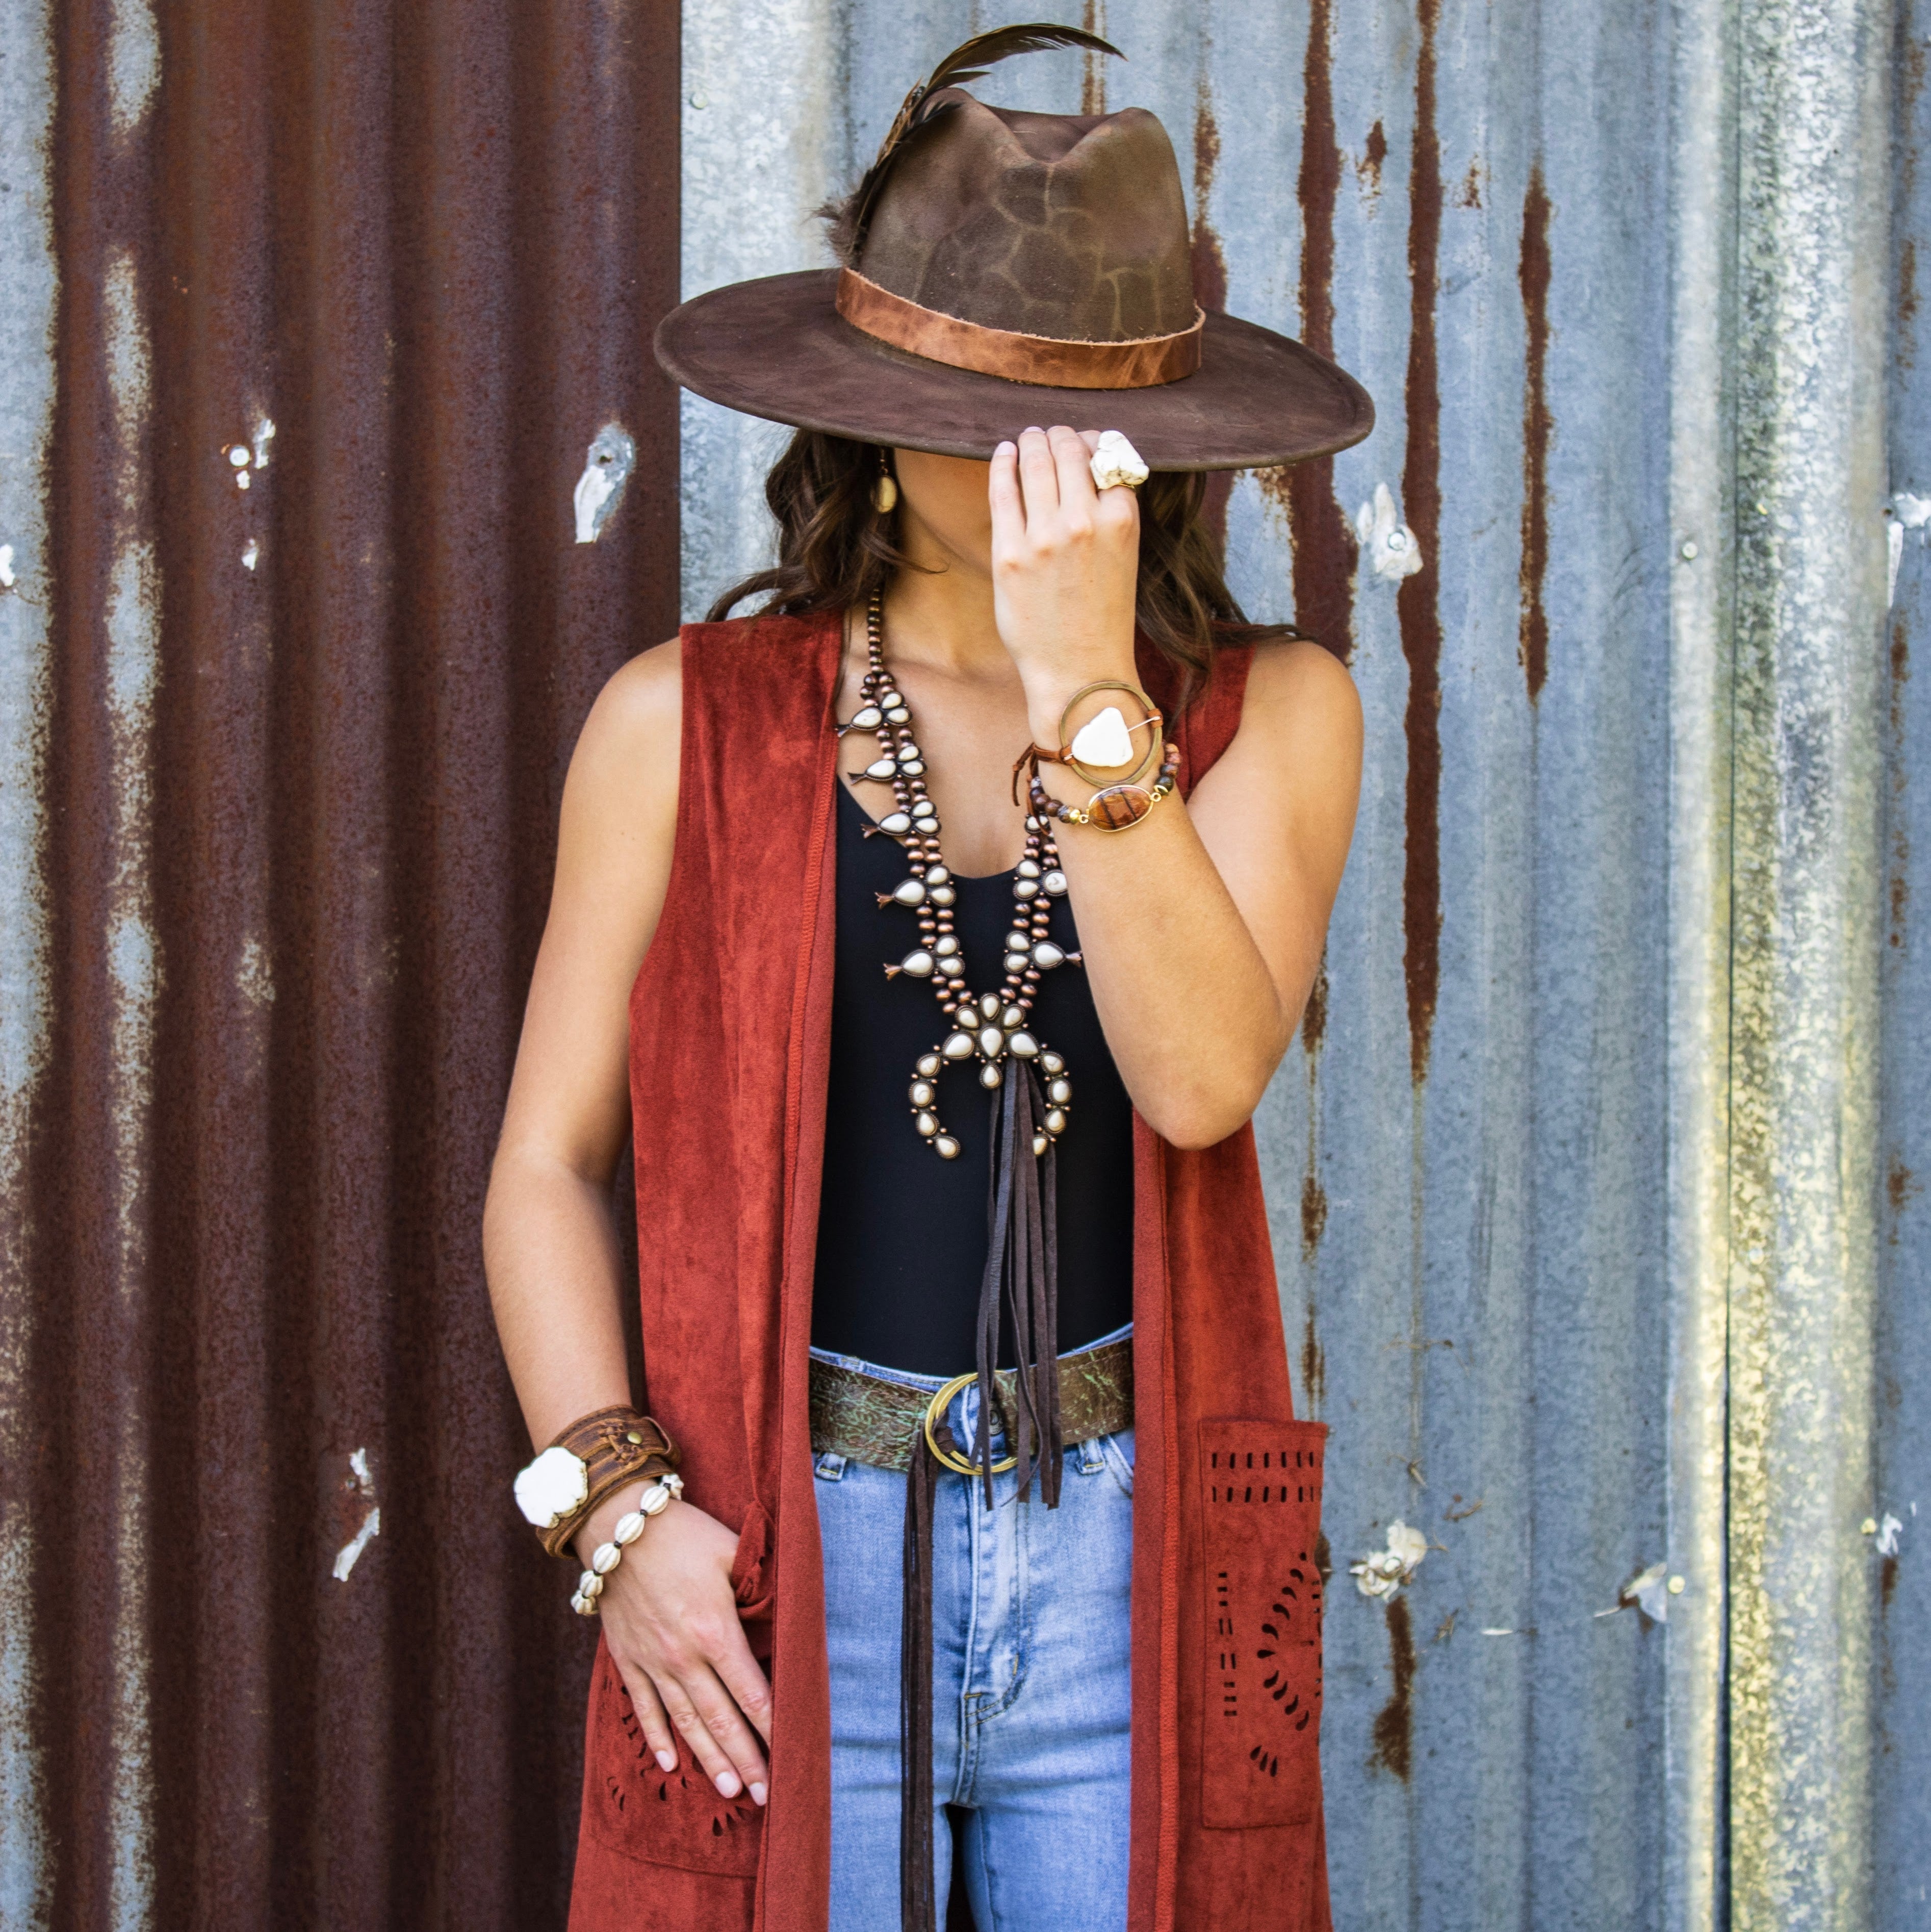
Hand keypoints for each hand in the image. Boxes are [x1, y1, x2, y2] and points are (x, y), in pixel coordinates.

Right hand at [579, 1488, 771, 1804]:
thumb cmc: (685, 1535)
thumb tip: (787, 1613)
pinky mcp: (627, 1659)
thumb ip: (761, 1587)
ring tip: (730, 1791)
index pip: (752, 1693)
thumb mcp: (733, 1553)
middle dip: (746, 1760)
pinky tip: (669, 1763)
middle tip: (765, 1795)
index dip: (772, 1728)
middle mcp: (684, 1657)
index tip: (789, 1758)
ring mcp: (652, 1662)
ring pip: (686, 1722)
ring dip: (709, 1759)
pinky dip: (657, 1737)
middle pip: (722, 1719)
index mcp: (716, 1632)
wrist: (620, 1526)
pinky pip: (643, 1707)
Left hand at [989, 425, 1141, 739]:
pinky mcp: (1009, 554)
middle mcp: (1083, 521)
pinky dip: (1003, 463)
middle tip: (1049, 435)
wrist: (1080, 671)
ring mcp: (1043, 537)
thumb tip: (1089, 465)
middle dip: (1059, 436)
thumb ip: (1110, 512)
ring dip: (1031, 442)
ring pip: (1035, 462)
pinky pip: (1002, 491)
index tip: (1083, 442)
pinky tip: (1004, 454)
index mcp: (1121, 520)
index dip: (1093, 442)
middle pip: (1068, 450)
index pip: (1106, 456)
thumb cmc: (1104, 618)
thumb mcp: (1125, 557)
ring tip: (1028, 439)